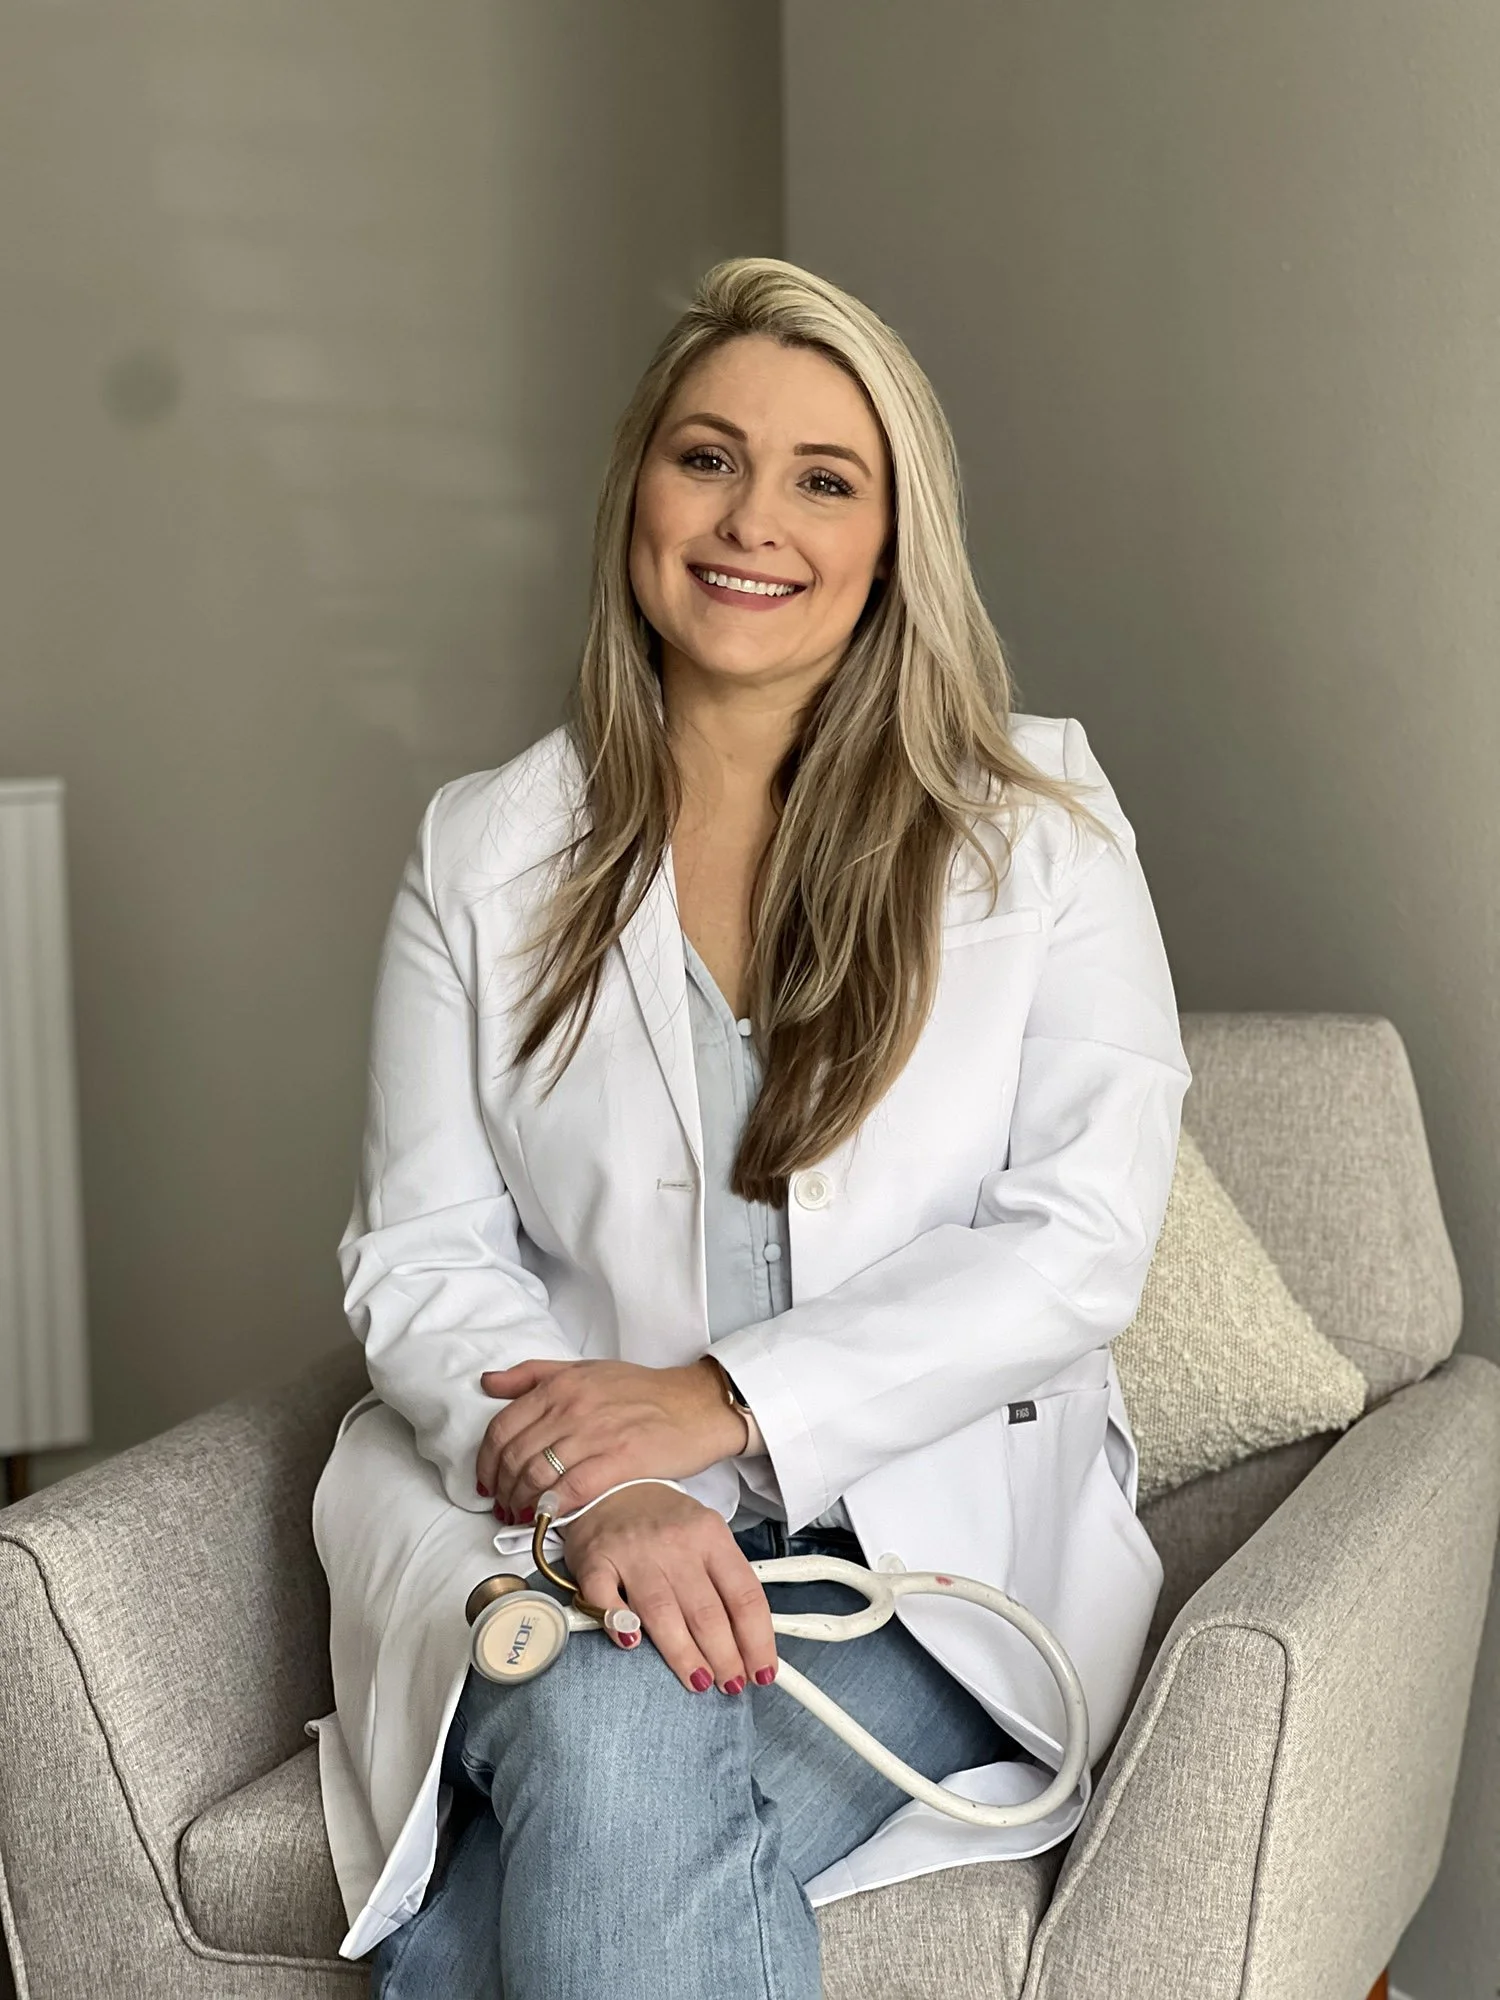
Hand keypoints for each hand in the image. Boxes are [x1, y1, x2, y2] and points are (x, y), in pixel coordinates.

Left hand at [476, 1356, 745, 1521]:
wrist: (695, 1404)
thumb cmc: (641, 1390)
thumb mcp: (584, 1369)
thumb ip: (533, 1375)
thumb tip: (487, 1383)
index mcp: (559, 1385)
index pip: (502, 1428)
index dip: (486, 1463)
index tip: (487, 1483)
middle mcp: (572, 1406)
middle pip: (515, 1457)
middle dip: (502, 1489)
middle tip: (504, 1507)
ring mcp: (596, 1433)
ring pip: (538, 1475)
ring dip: (523, 1503)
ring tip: (523, 1516)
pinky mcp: (621, 1458)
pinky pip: (574, 1488)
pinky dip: (554, 1506)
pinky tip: (549, 1516)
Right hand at [564, 1482, 778, 1695]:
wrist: (611, 1484)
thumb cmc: (664, 1521)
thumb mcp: (706, 1536)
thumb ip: (726, 1581)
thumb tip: (750, 1642)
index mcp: (711, 1536)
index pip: (744, 1596)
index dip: (756, 1640)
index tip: (762, 1671)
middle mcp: (676, 1543)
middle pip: (706, 1612)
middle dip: (724, 1657)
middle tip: (731, 1685)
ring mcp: (634, 1551)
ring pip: (662, 1613)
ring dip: (683, 1656)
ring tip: (699, 1682)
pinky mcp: (595, 1560)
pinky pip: (605, 1599)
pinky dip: (618, 1624)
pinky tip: (631, 1645)